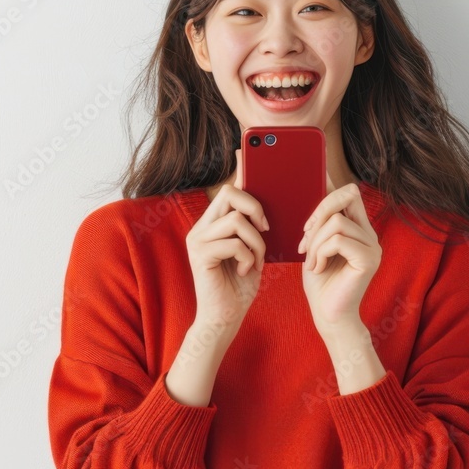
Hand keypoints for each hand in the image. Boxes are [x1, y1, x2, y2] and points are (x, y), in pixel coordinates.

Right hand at [185, 148, 268, 335]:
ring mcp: (198, 239)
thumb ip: (256, 226)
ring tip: (255, 261)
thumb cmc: (241, 285)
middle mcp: (201, 227)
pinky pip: (234, 242)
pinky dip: (248, 257)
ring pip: (237, 219)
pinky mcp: (201, 255)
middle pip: (230, 193)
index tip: (248, 149)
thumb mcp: (253, 250)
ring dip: (256, 242)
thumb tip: (271, 197)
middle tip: (266, 229)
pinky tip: (246, 271)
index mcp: (214, 222)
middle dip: (255, 207)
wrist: (225, 319)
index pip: (228, 187)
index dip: (240, 168)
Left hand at [297, 171, 381, 339]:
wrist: (328, 317)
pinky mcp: (369, 259)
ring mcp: (373, 246)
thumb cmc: (319, 284)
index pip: (349, 193)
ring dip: (315, 241)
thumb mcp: (314, 246)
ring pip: (336, 222)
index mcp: (359, 228)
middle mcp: (370, 234)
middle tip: (305, 235)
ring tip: (311, 261)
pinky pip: (338, 239)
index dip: (328, 190)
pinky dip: (320, 252)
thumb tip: (309, 186)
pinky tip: (316, 268)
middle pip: (348, 195)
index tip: (308, 198)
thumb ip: (317, 222)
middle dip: (319, 210)